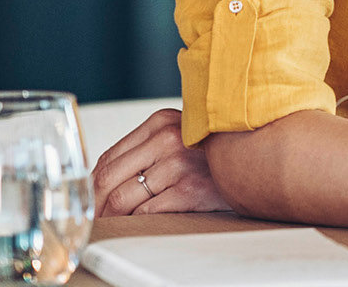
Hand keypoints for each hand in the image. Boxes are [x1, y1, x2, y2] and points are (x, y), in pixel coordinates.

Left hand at [91, 108, 231, 215]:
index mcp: (160, 121)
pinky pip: (146, 213)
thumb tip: (98, 180)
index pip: (108, 157)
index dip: (92, 184)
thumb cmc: (212, 154)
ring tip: (113, 225)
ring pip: (123, 199)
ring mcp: (180, 163)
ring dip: (114, 218)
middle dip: (95, 204)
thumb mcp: (178, 137)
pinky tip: (139, 224)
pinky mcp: (191, 189)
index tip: (89, 200)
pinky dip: (136, 222)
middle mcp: (168, 138)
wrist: (258, 160)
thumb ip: (144, 149)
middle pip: (108, 178)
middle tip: (93, 218)